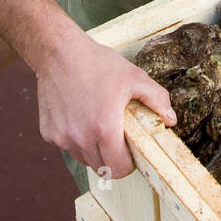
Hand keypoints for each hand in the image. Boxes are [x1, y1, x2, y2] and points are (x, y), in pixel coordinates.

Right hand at [35, 32, 176, 177]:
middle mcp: (80, 137)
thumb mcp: (134, 77)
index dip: (129, 164)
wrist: (59, 52)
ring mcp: (61, 137)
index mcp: (104, 128)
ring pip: (84, 159)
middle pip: (102, 168)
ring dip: (93, 150)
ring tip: (98, 125)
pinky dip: (75, 139)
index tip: (131, 153)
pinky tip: (80, 117)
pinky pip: (67, 146)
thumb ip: (157, 99)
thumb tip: (171, 120)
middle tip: (117, 139)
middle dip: (112, 158)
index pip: (119, 169)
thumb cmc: (97, 63)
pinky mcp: (48, 132)